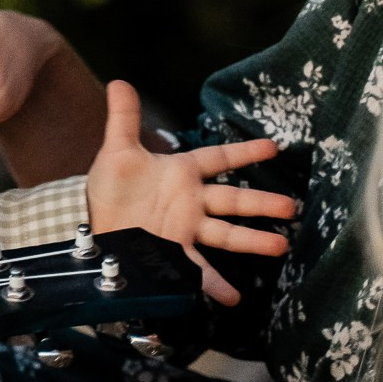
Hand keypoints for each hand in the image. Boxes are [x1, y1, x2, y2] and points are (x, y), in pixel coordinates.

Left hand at [85, 80, 295, 304]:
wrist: (91, 223)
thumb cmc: (109, 189)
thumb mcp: (116, 152)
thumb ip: (123, 119)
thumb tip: (119, 82)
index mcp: (182, 174)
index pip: (219, 159)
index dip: (244, 153)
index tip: (274, 147)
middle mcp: (190, 202)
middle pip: (232, 200)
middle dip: (261, 203)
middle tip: (291, 208)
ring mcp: (185, 230)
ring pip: (225, 233)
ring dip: (252, 241)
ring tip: (281, 247)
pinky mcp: (172, 253)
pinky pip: (196, 271)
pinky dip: (214, 285)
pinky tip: (233, 299)